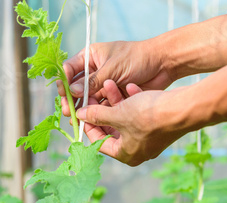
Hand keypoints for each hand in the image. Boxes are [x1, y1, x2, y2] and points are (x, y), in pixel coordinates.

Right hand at [57, 40, 173, 116]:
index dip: (65, 82)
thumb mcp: (112, 69)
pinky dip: (97, 112)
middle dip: (72, 100)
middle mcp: (95, 71)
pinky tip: (91, 121)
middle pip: (77, 88)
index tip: (64, 95)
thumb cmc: (137, 59)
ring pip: (89, 99)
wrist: (162, 64)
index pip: (70, 70)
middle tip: (69, 112)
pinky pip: (102, 105)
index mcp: (91, 57)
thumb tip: (73, 92)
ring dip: (83, 109)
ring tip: (77, 120)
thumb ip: (92, 81)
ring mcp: (104, 84)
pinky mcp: (114, 96)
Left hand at [79, 80, 190, 166]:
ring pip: (125, 118)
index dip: (88, 125)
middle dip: (103, 108)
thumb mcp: (118, 113)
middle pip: (112, 128)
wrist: (183, 108)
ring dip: (117, 100)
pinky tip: (131, 86)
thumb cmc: (150, 116)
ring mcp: (149, 139)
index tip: (82, 110)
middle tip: (94, 94)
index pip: (99, 142)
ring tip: (110, 83)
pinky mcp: (158, 126)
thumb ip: (96, 115)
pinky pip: (139, 114)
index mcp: (125, 155)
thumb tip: (79, 115)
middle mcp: (137, 150)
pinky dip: (133, 101)